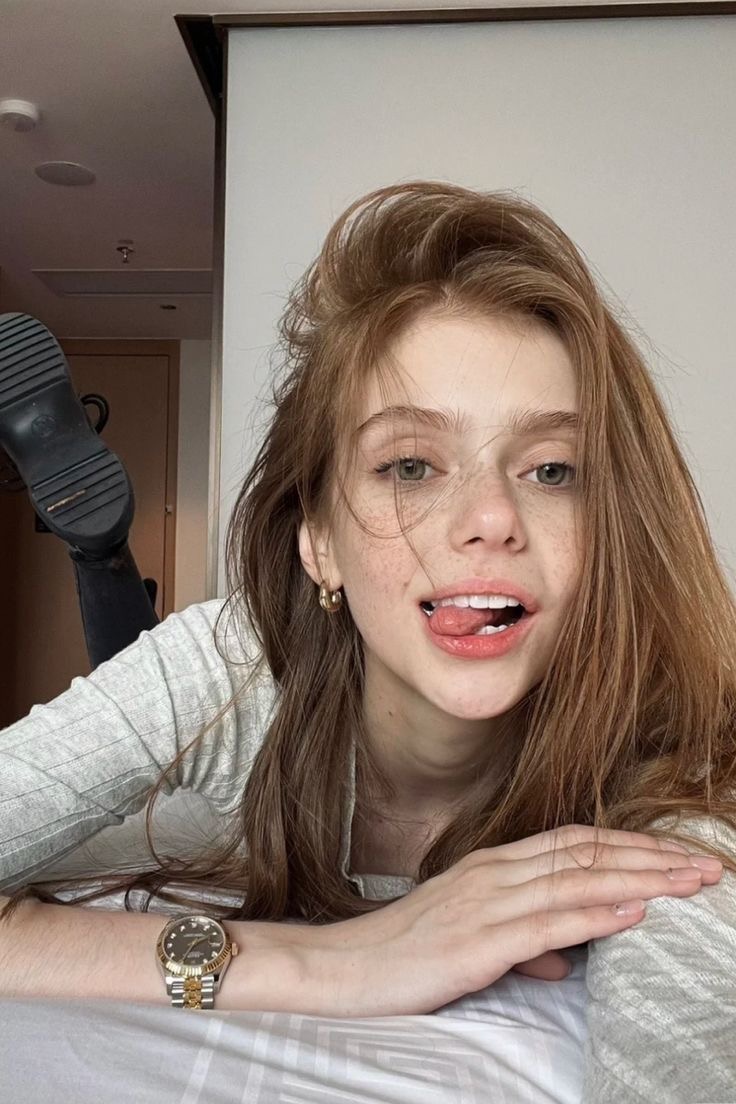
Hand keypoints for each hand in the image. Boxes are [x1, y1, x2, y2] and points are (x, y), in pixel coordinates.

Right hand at [305, 824, 721, 1015]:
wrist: (342, 966)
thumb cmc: (404, 952)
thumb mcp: (470, 938)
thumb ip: (521, 940)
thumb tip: (562, 958)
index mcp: (495, 865)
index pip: (577, 844)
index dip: (632, 845)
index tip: (679, 854)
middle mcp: (496, 873)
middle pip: (589, 855)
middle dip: (654, 858)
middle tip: (708, 864)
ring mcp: (487, 903)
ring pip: (579, 883)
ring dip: (642, 880)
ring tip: (690, 881)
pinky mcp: (478, 942)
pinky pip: (547, 923)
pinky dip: (595, 915)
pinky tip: (632, 911)